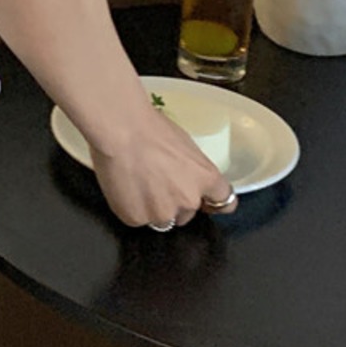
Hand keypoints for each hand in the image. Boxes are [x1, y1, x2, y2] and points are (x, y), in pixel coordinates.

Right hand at [87, 104, 236, 229]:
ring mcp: (163, 213)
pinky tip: (122, 186)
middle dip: (173, 202)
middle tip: (154, 181)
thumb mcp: (183, 144)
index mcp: (206, 178)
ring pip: (161, 218)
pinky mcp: (137, 218)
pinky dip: (130, 207)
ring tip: (135, 182)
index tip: (206, 203)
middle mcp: (189, 201)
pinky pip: (135, 217)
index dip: (212, 203)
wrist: (121, 130)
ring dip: (152, 207)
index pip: (224, 202)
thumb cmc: (149, 127)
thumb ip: (191, 169)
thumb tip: (183, 176)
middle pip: (187, 213)